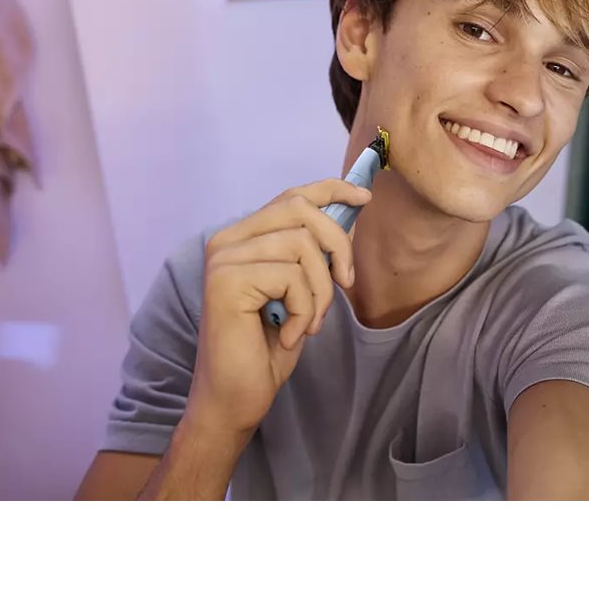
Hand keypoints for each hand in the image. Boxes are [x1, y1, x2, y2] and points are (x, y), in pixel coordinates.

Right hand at [185, 178, 370, 435]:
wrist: (235, 399)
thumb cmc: (267, 348)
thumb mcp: (300, 289)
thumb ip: (312, 252)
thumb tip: (348, 212)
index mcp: (241, 238)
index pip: (290, 196)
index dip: (331, 190)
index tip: (365, 197)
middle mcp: (226, 240)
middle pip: (301, 211)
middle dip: (337, 245)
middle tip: (346, 284)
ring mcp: (224, 259)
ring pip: (302, 246)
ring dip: (320, 291)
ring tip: (308, 323)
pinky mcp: (227, 281)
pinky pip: (292, 276)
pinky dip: (304, 310)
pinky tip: (287, 335)